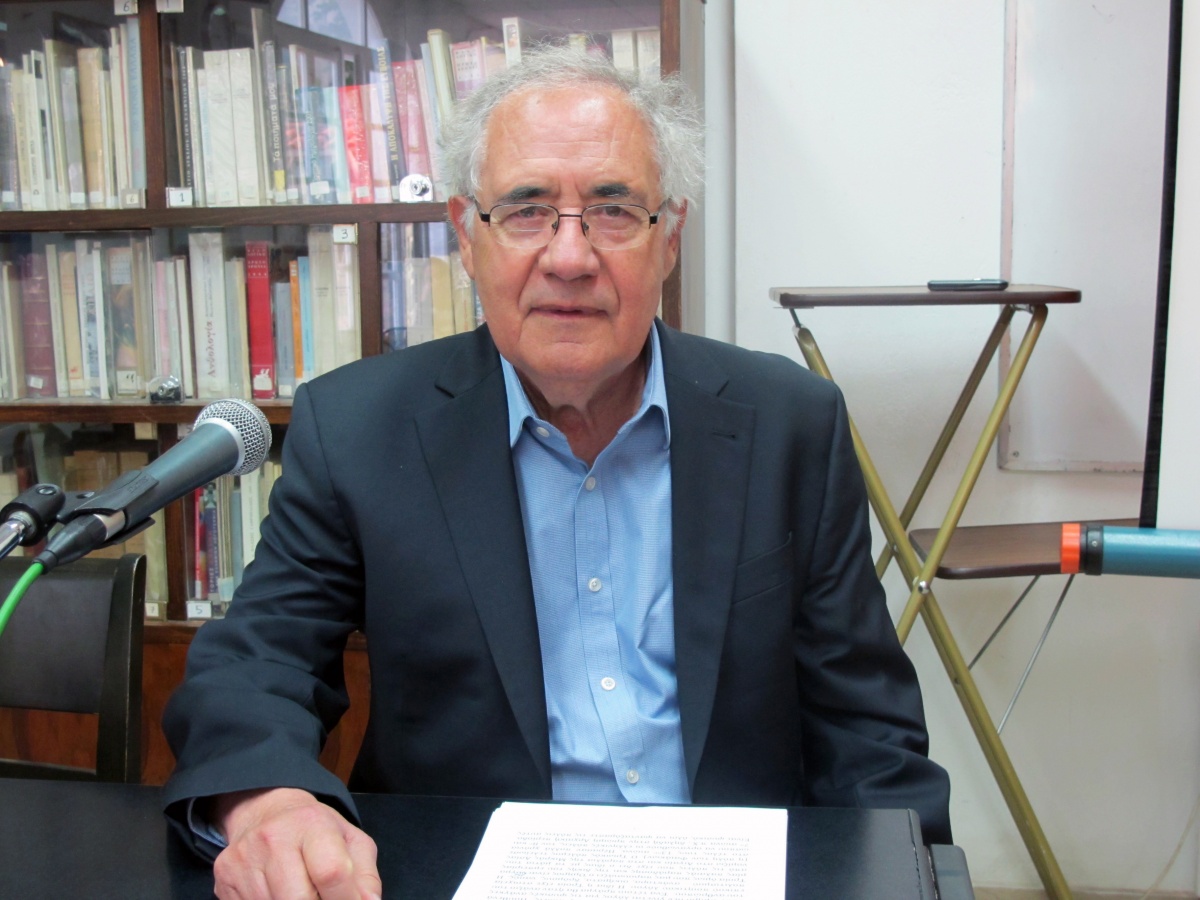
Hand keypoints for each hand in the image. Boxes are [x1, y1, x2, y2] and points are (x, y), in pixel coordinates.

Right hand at [211, 787, 381, 898]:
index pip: (331, 872)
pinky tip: (280, 894)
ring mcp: (243, 860)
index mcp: (311, 823)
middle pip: (298, 899)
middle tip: (324, 899)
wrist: (264, 812)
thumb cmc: (316, 830)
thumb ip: (365, 876)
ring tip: (303, 892)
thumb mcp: (351, 841)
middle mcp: (272, 838)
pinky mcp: (224, 879)